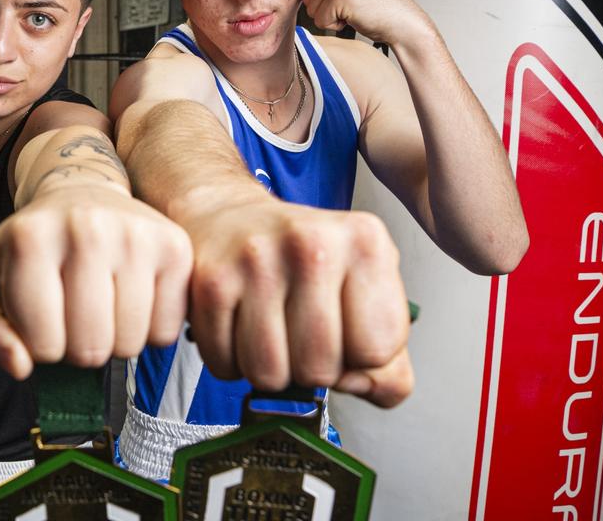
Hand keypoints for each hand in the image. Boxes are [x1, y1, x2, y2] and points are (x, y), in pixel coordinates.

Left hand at [0, 187, 192, 378]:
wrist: (81, 195)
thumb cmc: (30, 252)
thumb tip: (19, 365)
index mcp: (29, 238)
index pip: (42, 347)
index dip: (39, 344)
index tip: (40, 313)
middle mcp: (85, 228)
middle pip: (90, 349)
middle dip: (77, 346)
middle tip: (73, 311)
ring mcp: (136, 234)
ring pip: (130, 344)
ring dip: (113, 340)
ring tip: (101, 304)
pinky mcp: (176, 247)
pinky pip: (166, 331)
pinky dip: (149, 329)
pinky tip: (132, 299)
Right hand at [185, 192, 412, 407]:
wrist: (228, 216)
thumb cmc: (300, 258)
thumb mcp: (363, 287)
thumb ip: (390, 359)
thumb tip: (364, 387)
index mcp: (365, 242)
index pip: (378, 350)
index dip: (358, 357)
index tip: (342, 331)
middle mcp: (313, 243)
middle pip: (321, 369)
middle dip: (309, 368)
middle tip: (299, 334)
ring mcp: (258, 260)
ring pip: (269, 374)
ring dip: (267, 369)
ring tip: (268, 333)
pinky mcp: (212, 281)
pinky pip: (224, 364)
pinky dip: (228, 361)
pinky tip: (237, 328)